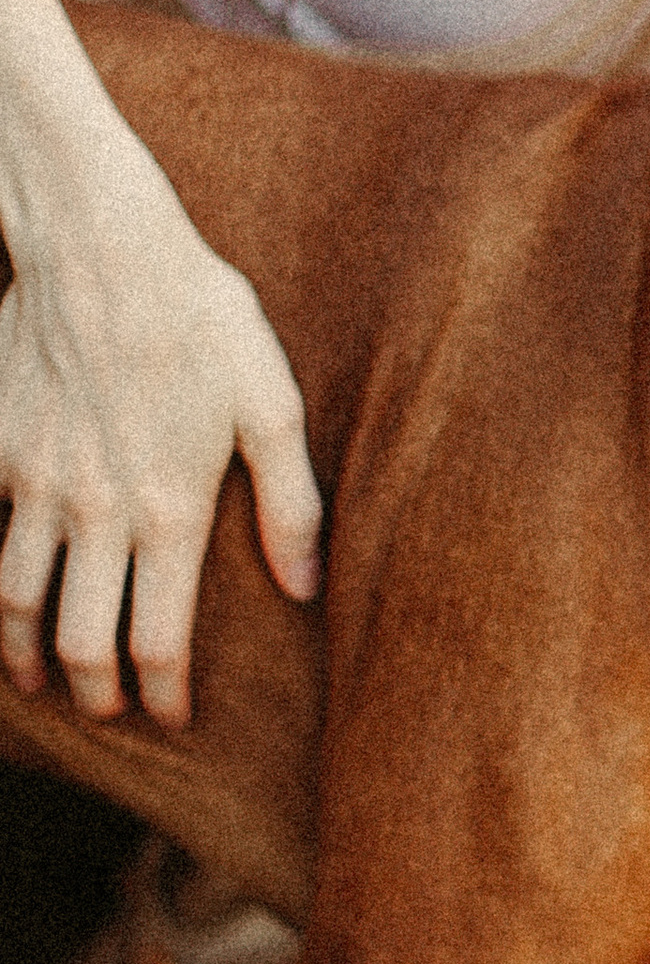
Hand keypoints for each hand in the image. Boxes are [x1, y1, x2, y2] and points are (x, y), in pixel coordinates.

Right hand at [0, 134, 320, 723]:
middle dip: (93, 691)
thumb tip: (306, 589)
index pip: (159, 641)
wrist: (98, 247)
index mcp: (170, 509)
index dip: (162, 693)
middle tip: (106, 708)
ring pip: (14, 601)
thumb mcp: (270, 402)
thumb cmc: (199, 316)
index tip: (171, 716)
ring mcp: (33, 483)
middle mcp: (95, 511)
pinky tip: (5, 591)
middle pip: (78, 642)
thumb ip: (291, 503)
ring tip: (41, 678)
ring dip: (26, 653)